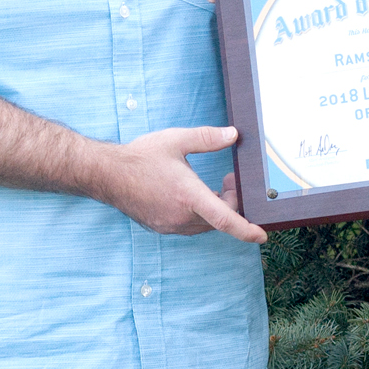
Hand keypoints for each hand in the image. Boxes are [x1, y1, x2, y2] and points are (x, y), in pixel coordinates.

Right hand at [100, 126, 266, 242]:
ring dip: (217, 209)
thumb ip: (207, 138)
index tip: (263, 234)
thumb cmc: (140, 157)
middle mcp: (180, 216)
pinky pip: (191, 226)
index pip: (225, 219)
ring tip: (217, 185)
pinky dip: (202, 214)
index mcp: (187, 196)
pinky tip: (197, 195)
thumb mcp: (176, 140)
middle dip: (233, 203)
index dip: (247, 230)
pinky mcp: (162, 227)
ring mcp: (170, 225)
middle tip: (231, 180)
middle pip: (219, 219)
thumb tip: (233, 134)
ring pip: (205, 224)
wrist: (106, 174)